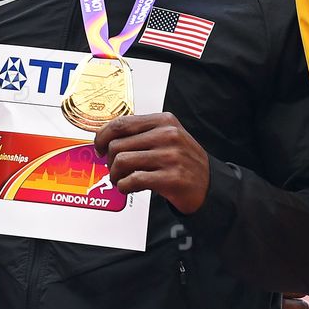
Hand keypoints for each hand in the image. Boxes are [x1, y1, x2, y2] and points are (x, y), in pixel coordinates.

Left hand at [94, 113, 210, 214]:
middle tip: (114, 168)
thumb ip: (141, 133)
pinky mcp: (171, 178)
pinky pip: (133, 180)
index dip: (102, 136)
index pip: (121, 123)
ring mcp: (170, 156)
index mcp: (164, 121)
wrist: (209, 184)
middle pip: (117, 144)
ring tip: (120, 179)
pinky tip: (128, 187)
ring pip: (122, 161)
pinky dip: (124, 186)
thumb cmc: (183, 161)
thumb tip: (106, 137)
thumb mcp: (167, 137)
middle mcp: (167, 135)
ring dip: (115, 175)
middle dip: (109, 160)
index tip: (99, 146)